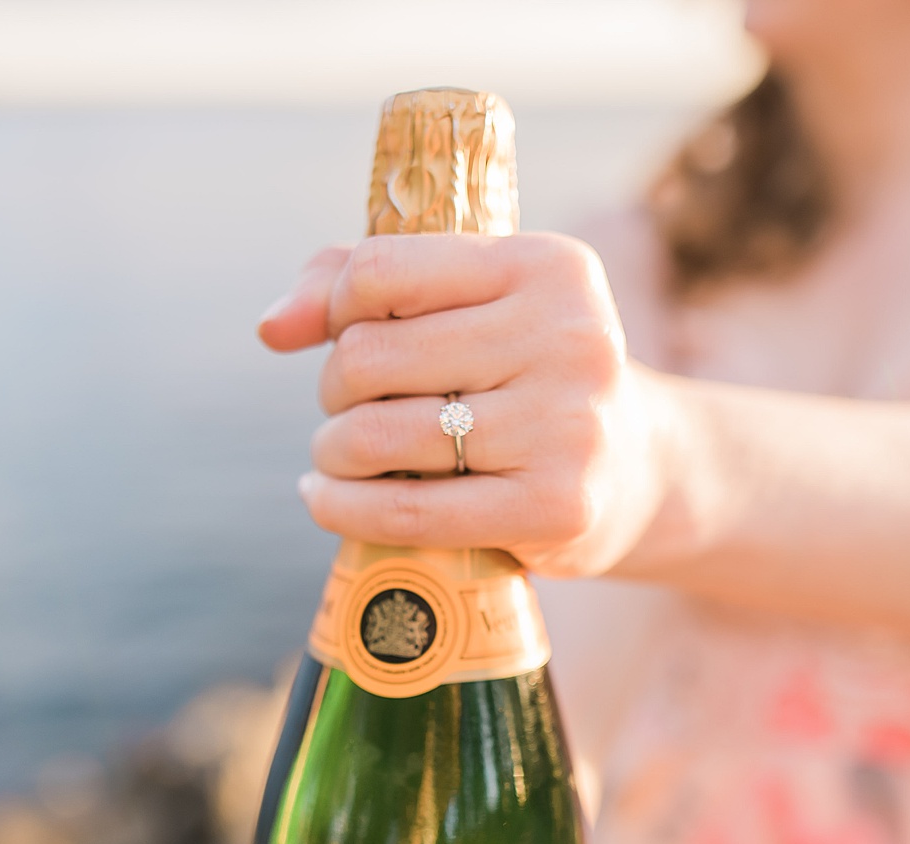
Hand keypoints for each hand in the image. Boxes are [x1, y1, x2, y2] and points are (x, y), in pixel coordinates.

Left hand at [259, 231, 675, 578]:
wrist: (637, 471)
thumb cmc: (522, 374)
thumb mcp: (467, 305)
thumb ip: (357, 285)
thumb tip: (271, 327)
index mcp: (547, 266)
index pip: (379, 270)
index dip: (334, 310)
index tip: (346, 337)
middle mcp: (569, 337)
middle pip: (368, 356)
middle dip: (334, 389)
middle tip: (349, 408)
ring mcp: (567, 426)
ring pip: (376, 436)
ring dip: (332, 451)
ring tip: (340, 456)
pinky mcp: (553, 507)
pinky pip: (404, 510)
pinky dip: (341, 507)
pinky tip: (327, 499)